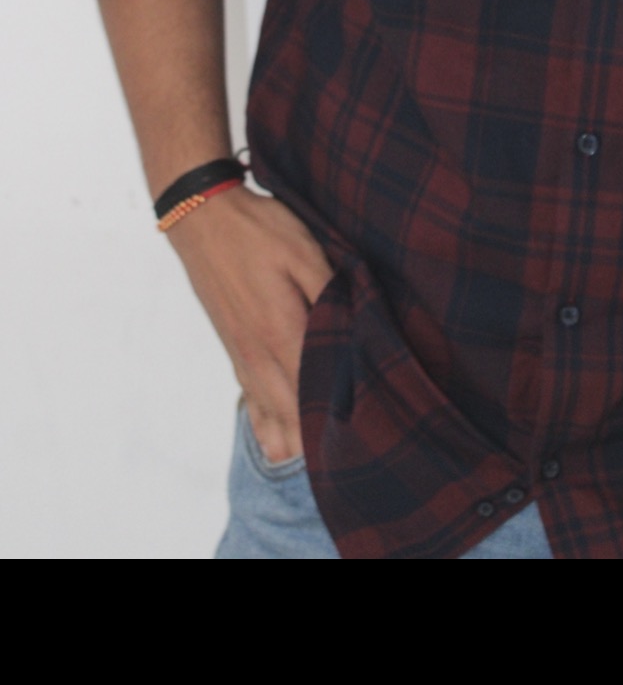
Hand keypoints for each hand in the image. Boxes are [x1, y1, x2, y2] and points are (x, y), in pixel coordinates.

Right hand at [166, 186, 334, 460]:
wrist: (202, 217)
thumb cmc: (257, 229)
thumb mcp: (303, 250)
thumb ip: (329, 292)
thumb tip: (350, 328)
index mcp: (280, 331)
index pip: (313, 391)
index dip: (334, 419)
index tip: (358, 440)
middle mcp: (258, 352)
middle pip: (291, 412)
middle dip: (316, 439)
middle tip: (345, 463)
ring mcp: (242, 353)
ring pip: (268, 412)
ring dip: (291, 439)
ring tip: (314, 466)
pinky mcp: (233, 346)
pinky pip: (249, 398)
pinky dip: (264, 425)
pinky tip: (273, 445)